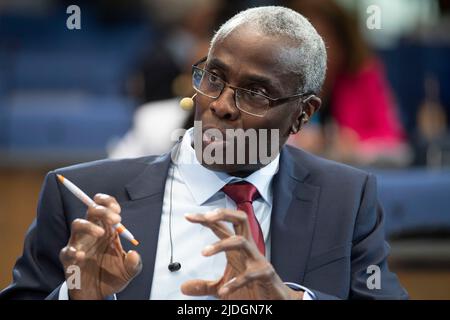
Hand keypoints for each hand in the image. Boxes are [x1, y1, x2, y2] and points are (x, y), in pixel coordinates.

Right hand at [59, 194, 141, 299]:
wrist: (98, 294)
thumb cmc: (113, 276)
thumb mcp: (129, 271)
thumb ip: (134, 264)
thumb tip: (134, 254)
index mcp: (107, 230)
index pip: (105, 207)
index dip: (109, 203)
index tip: (118, 211)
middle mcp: (92, 233)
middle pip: (91, 210)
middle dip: (102, 210)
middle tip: (116, 220)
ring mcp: (79, 244)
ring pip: (77, 224)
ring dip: (88, 225)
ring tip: (100, 234)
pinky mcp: (69, 259)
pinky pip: (67, 250)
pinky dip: (74, 251)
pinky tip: (83, 256)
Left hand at [181, 209, 302, 299]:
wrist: (275, 300)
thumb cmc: (253, 288)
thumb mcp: (223, 287)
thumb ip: (204, 286)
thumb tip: (184, 287)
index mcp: (237, 248)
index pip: (222, 226)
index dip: (205, 219)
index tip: (188, 216)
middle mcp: (247, 249)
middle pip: (240, 219)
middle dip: (224, 214)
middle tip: (207, 217)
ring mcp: (257, 260)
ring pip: (241, 241)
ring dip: (221, 244)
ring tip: (204, 252)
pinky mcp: (265, 274)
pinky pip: (250, 274)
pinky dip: (236, 282)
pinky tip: (224, 291)